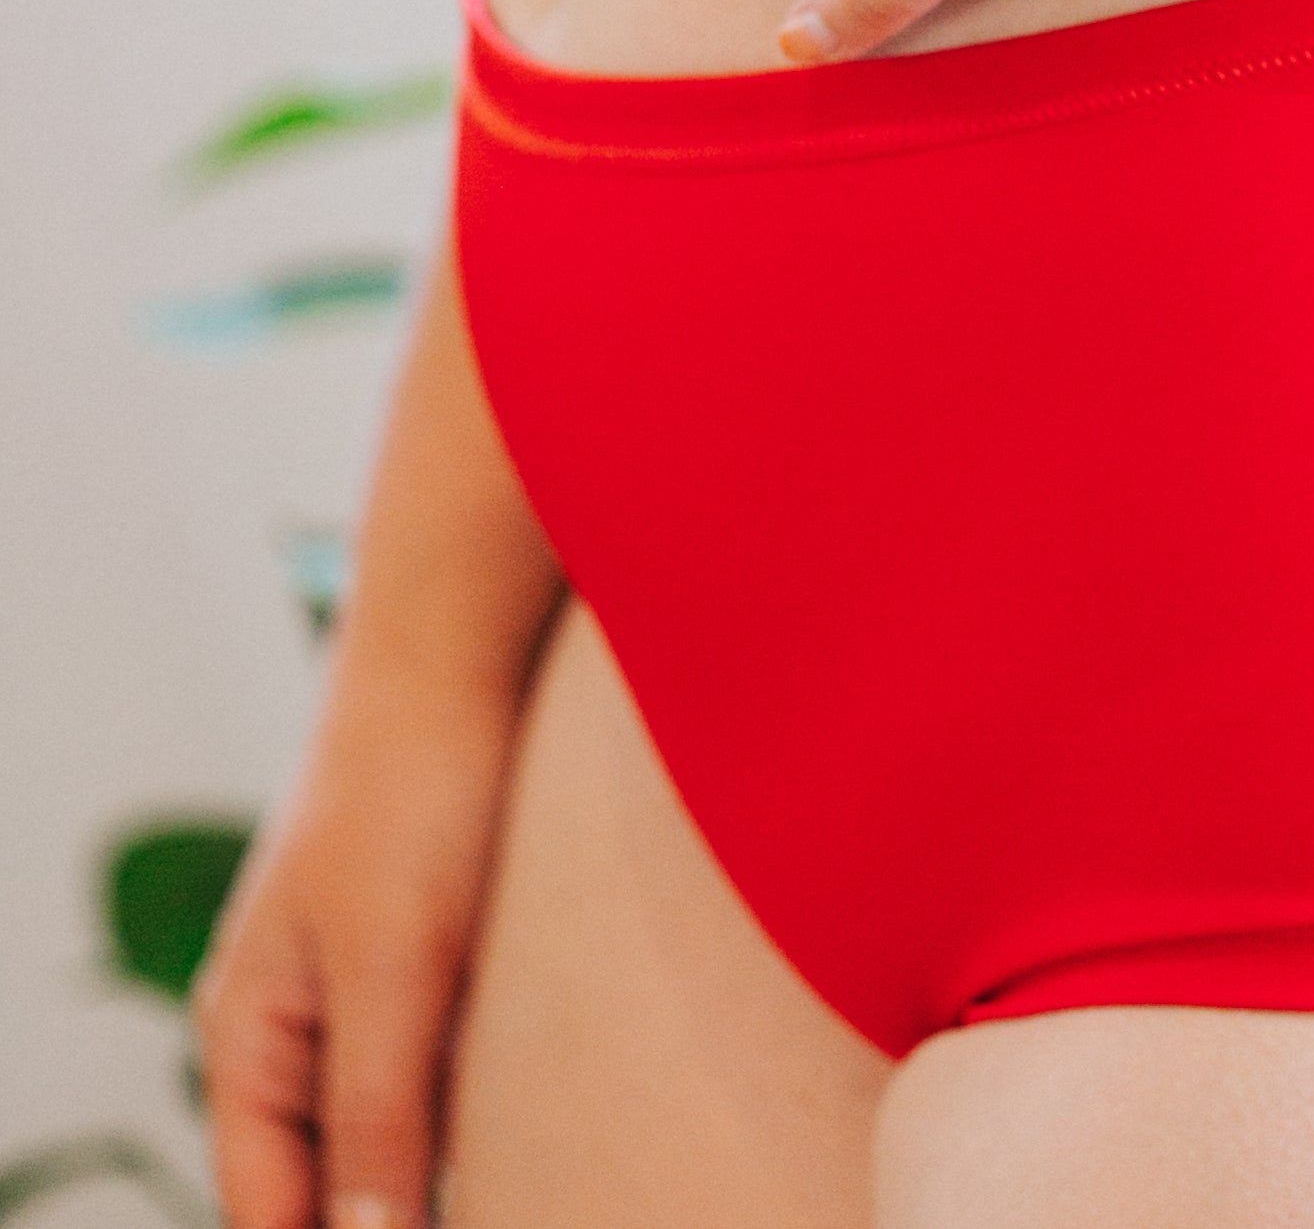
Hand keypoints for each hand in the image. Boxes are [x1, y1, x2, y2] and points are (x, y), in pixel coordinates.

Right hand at [195, 679, 523, 1228]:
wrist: (463, 655)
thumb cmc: (410, 796)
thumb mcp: (393, 965)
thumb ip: (376, 1112)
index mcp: (248, 1043)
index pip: (268, 1213)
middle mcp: (299, 1033)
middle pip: (333, 1184)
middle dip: (398, 1214)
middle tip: (509, 1203)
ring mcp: (370, 997)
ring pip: (402, 1132)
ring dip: (453, 1163)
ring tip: (530, 1175)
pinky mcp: (439, 962)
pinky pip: (451, 1069)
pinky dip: (487, 1102)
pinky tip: (548, 1120)